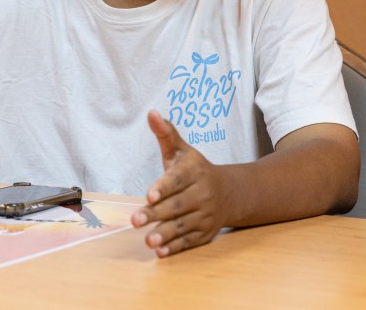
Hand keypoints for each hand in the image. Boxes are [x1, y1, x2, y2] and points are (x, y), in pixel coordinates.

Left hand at [131, 110, 231, 256]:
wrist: (229, 192)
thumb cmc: (194, 169)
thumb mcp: (182, 149)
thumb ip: (166, 133)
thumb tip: (151, 113)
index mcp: (195, 171)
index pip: (178, 179)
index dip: (164, 187)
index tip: (149, 195)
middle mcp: (203, 194)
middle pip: (178, 205)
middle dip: (156, 214)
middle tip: (135, 220)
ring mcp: (206, 215)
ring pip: (184, 225)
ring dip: (165, 234)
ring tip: (148, 240)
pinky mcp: (206, 233)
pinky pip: (190, 241)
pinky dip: (175, 247)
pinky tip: (160, 252)